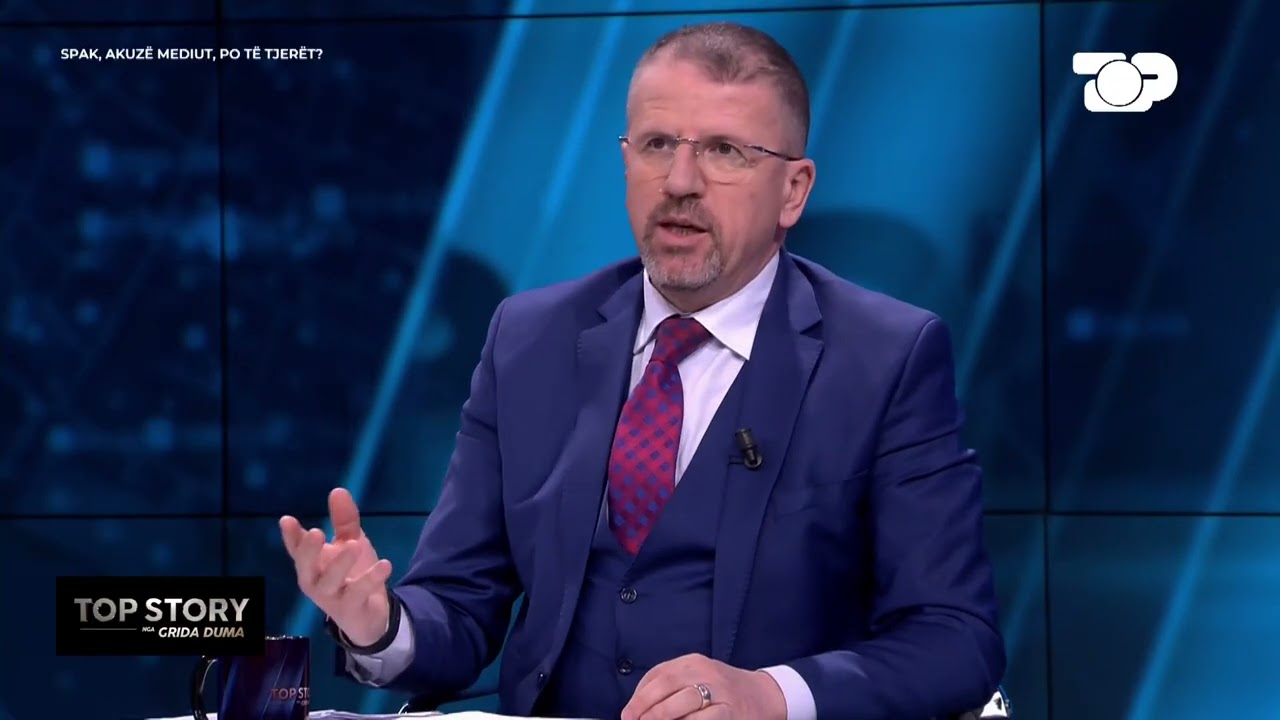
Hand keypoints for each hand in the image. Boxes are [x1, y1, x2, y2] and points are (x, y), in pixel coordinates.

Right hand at [280, 488, 393, 645]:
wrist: (368, 616)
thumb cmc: (352, 575)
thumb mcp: (350, 542)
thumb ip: (344, 520)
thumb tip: (338, 490)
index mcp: (311, 564)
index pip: (296, 549)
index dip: (291, 536)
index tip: (287, 520)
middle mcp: (315, 581)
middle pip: (305, 567)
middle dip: (308, 551)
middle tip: (315, 532)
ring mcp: (332, 598)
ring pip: (330, 582)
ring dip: (341, 564)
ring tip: (354, 545)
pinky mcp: (352, 609)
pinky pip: (359, 593)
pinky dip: (371, 579)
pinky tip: (385, 564)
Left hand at [621, 654, 787, 719]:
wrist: (764, 695)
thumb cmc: (723, 690)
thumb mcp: (698, 678)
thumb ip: (671, 687)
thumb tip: (637, 709)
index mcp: (693, 662)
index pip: (658, 674)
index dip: (639, 695)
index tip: (628, 714)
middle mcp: (706, 671)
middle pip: (667, 685)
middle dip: (645, 707)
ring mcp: (720, 691)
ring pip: (684, 702)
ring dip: (661, 717)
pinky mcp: (731, 712)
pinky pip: (704, 719)